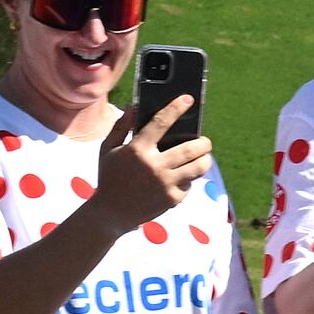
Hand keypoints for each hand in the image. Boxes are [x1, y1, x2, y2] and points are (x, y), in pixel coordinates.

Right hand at [98, 97, 209, 235]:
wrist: (110, 213)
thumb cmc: (109, 177)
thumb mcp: (108, 149)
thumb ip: (121, 126)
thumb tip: (134, 106)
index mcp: (137, 150)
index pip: (160, 122)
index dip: (176, 108)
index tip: (188, 99)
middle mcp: (154, 165)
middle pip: (190, 148)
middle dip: (203, 142)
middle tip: (205, 141)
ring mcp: (165, 183)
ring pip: (198, 167)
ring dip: (205, 160)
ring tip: (203, 157)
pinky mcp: (172, 199)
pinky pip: (189, 184)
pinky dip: (188, 179)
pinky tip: (182, 177)